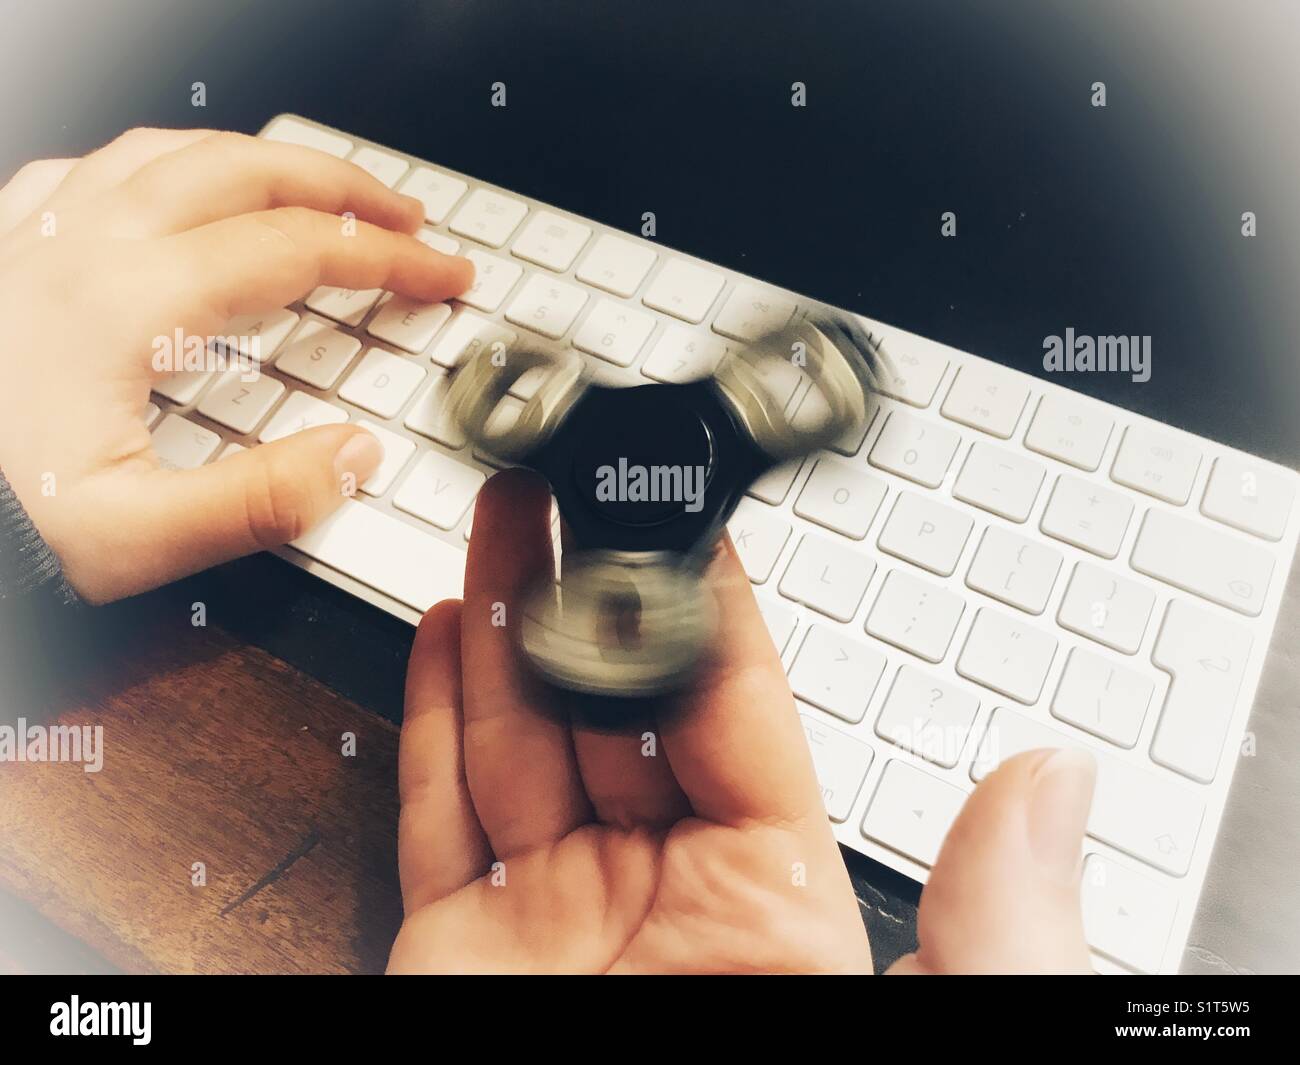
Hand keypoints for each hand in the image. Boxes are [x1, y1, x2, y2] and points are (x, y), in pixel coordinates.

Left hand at [0, 128, 472, 602]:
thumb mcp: (131, 542)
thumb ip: (256, 502)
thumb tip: (353, 456)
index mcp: (124, 304)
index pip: (296, 252)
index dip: (390, 260)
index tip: (443, 275)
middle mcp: (81, 246)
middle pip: (246, 173)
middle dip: (345, 191)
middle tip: (406, 219)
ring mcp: (35, 235)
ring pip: (173, 150)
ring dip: (263, 163)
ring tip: (314, 188)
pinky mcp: (5, 248)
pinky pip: (94, 167)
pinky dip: (166, 165)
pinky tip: (177, 189)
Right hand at [390, 470, 1097, 973]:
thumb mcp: (941, 1027)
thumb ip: (995, 926)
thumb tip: (1054, 788)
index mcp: (777, 906)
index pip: (735, 716)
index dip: (700, 610)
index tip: (681, 518)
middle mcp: (658, 898)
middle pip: (612, 707)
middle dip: (582, 586)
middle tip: (570, 485)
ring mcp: (547, 920)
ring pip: (517, 737)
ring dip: (499, 622)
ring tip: (498, 522)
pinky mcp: (451, 951)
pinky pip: (437, 814)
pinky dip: (430, 720)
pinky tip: (440, 634)